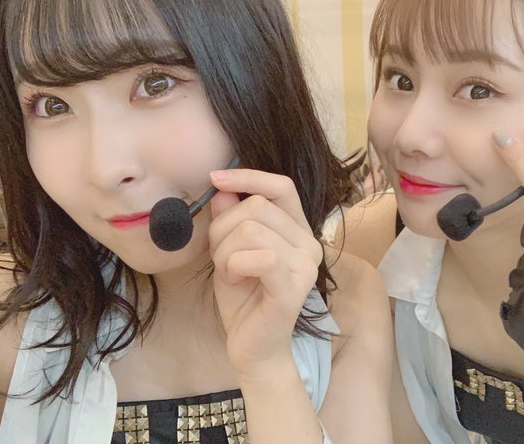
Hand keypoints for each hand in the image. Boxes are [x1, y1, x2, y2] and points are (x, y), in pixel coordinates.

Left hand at [208, 168, 322, 380]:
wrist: (253, 347)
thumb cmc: (243, 298)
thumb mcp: (228, 250)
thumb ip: (228, 219)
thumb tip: (222, 190)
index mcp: (297, 229)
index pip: (281, 186)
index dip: (248, 176)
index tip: (214, 178)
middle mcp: (310, 242)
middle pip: (256, 207)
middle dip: (223, 230)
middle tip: (222, 259)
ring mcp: (307, 264)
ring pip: (252, 229)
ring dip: (225, 252)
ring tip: (230, 273)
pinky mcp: (295, 286)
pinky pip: (259, 257)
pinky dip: (234, 266)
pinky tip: (235, 282)